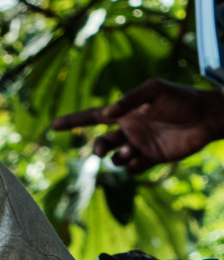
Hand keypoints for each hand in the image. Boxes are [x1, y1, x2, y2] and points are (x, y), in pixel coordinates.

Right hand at [51, 80, 223, 172]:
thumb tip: (107, 114)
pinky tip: (140, 159)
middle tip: (100, 150)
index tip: (53, 125)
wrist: (207, 117)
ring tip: (129, 152)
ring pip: (116, 158)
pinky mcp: (153, 158)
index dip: (73, 121)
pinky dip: (132, 167)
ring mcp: (140, 145)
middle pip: (101, 143)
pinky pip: (134, 169)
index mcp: (125, 113)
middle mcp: (129, 130)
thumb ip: (129, 99)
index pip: (92, 117)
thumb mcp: (155, 90)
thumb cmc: (181, 98)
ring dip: (117, 157)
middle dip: (96, 148)